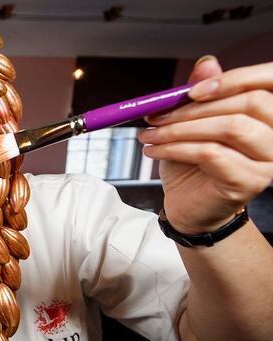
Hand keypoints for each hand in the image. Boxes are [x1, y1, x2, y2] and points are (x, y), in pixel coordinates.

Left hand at [140, 57, 272, 233]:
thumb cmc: (194, 163)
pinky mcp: (250, 181)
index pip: (269, 82)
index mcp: (268, 114)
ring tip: (151, 134)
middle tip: (157, 114)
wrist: (188, 204)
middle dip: (194, 107)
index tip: (191, 91)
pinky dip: (176, 149)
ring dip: (181, 128)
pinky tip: (155, 151)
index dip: (235, 79)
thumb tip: (207, 63)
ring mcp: (269, 160)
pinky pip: (212, 154)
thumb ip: (203, 92)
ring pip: (231, 127)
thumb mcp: (193, 122)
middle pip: (249, 103)